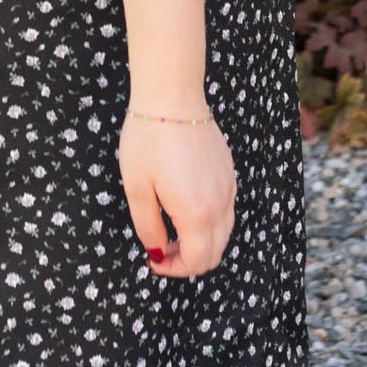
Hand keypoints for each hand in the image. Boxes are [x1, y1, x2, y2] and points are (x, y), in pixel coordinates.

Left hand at [117, 105, 235, 276]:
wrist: (171, 97)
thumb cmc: (148, 139)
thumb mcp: (138, 188)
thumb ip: (148, 227)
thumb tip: (156, 250)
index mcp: (196, 212)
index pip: (196, 261)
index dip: (174, 269)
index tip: (153, 260)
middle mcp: (220, 204)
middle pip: (214, 252)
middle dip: (188, 260)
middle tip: (160, 249)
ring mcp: (228, 187)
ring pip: (224, 233)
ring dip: (200, 242)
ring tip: (171, 231)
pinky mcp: (229, 172)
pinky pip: (226, 210)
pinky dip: (210, 223)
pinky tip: (185, 207)